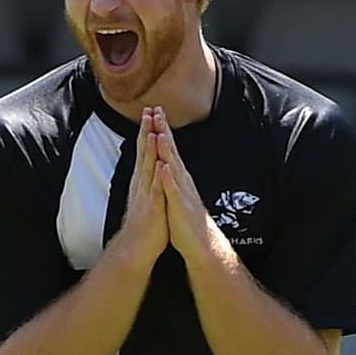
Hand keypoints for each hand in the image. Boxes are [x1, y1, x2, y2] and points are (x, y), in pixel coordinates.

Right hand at [114, 108, 168, 271]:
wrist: (136, 247)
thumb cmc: (144, 225)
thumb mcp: (146, 198)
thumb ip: (147, 183)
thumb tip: (149, 171)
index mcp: (143, 181)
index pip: (145, 152)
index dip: (147, 132)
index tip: (150, 114)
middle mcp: (142, 183)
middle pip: (144, 152)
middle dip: (147, 131)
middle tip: (149, 110)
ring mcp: (146, 192)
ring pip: (148, 165)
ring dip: (149, 146)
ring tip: (151, 127)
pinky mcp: (152, 204)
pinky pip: (154, 185)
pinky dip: (156, 172)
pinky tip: (158, 160)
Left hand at [153, 109, 218, 259]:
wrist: (201, 243)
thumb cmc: (185, 220)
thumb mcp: (176, 193)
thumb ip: (172, 177)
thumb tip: (166, 162)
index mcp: (178, 177)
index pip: (169, 149)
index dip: (162, 130)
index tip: (155, 112)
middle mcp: (181, 180)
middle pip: (171, 151)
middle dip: (164, 131)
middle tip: (157, 111)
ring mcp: (181, 192)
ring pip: (173, 167)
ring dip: (166, 150)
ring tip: (159, 133)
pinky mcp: (180, 206)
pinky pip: (173, 191)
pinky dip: (168, 179)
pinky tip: (164, 167)